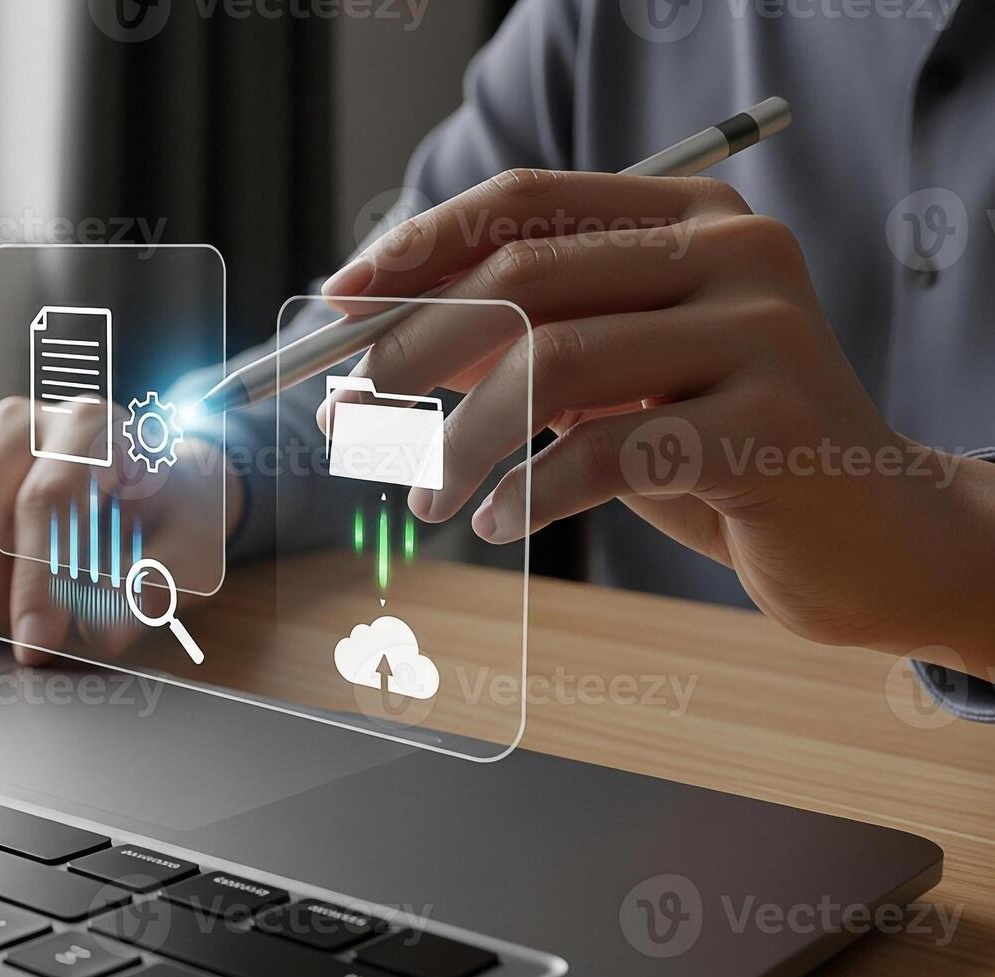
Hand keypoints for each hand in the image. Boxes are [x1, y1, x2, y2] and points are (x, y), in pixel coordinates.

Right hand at [0, 396, 237, 662]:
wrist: (149, 490)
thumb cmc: (170, 519)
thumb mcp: (190, 552)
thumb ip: (156, 587)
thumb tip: (101, 631)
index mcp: (86, 425)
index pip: (43, 501)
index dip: (35, 581)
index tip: (37, 644)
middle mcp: (19, 424)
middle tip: (20, 649)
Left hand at [320, 168, 992, 662]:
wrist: (873, 538)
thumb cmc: (717, 452)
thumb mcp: (611, 381)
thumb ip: (519, 341)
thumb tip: (374, 338)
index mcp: (690, 218)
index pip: (525, 202)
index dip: (417, 249)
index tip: (338, 305)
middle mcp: (735, 252)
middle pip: (524, 274)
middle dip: (413, 347)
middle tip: (353, 415)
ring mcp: (764, 332)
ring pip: (552, 364)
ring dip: (459, 439)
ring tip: (428, 495)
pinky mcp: (774, 425)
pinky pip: (604, 453)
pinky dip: (528, 494)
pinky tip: (502, 523)